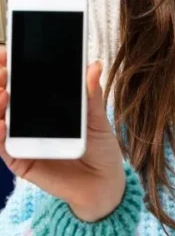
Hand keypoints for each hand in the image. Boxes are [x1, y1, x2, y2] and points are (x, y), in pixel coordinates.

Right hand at [0, 47, 126, 221]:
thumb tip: (94, 65)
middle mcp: (28, 121)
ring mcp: (21, 140)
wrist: (104, 184)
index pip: (23, 83)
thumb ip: (92, 96)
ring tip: (3, 92)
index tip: (5, 51)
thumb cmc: (100, 149)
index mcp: (45, 106)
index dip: (10, 67)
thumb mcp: (98, 121)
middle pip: (4, 97)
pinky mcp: (19, 160)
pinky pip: (1, 146)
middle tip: (3, 69)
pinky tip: (1, 124)